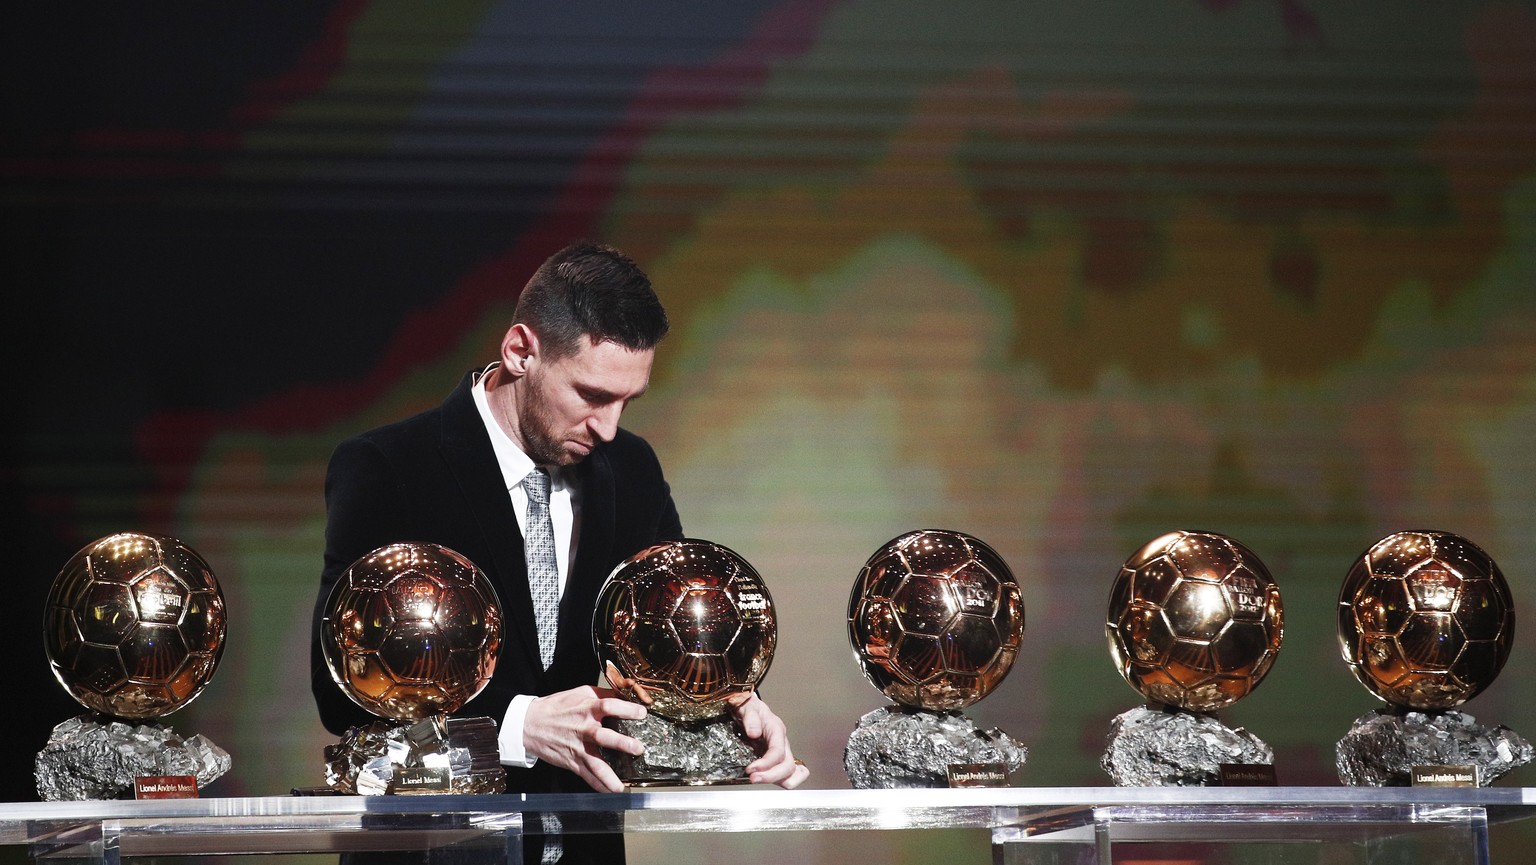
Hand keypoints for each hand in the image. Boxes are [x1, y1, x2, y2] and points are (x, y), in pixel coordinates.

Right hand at [523, 685, 647, 792]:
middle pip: (604, 736)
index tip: (642, 713)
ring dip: (609, 776)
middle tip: (638, 749)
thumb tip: (627, 693)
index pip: (609, 706)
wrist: (530, 724)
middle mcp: (584, 729)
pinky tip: (610, 791)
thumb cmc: (557, 707)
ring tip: (622, 786)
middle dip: (622, 743)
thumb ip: (604, 694)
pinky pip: (587, 776)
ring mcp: (578, 747)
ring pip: (595, 763)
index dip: (627, 709)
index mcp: (587, 708)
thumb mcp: (580, 693)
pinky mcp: (572, 761)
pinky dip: (598, 785)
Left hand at [727, 691, 808, 787]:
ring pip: (791, 773)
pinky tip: (771, 782)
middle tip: (752, 778)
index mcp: (776, 729)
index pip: (778, 752)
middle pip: (787, 766)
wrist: (747, 707)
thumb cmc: (747, 706)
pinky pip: (788, 774)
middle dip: (771, 776)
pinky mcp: (776, 760)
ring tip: (757, 780)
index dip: (766, 764)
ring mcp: (781, 752)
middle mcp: (782, 742)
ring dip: (777, 781)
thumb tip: (754, 732)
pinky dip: (783, 781)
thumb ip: (750, 717)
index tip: (750, 770)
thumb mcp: (746, 706)